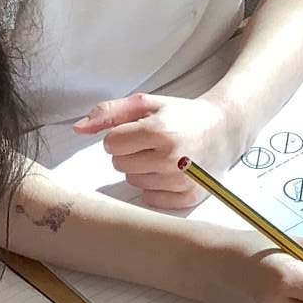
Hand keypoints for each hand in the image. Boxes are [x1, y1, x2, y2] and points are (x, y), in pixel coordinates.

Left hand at [72, 93, 240, 211]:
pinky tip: (170, 172)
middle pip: (119, 165)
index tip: (138, 132)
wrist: (223, 130)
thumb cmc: (181, 115)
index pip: (110, 144)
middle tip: (152, 144)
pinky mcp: (187, 197)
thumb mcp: (146, 104)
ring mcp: (179, 181)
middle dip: (130, 153)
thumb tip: (78, 129)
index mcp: (159, 131)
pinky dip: (154, 187)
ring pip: (133, 181)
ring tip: (163, 156)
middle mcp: (169, 158)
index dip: (120, 137)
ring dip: (142, 169)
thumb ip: (109, 112)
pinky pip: (149, 198)